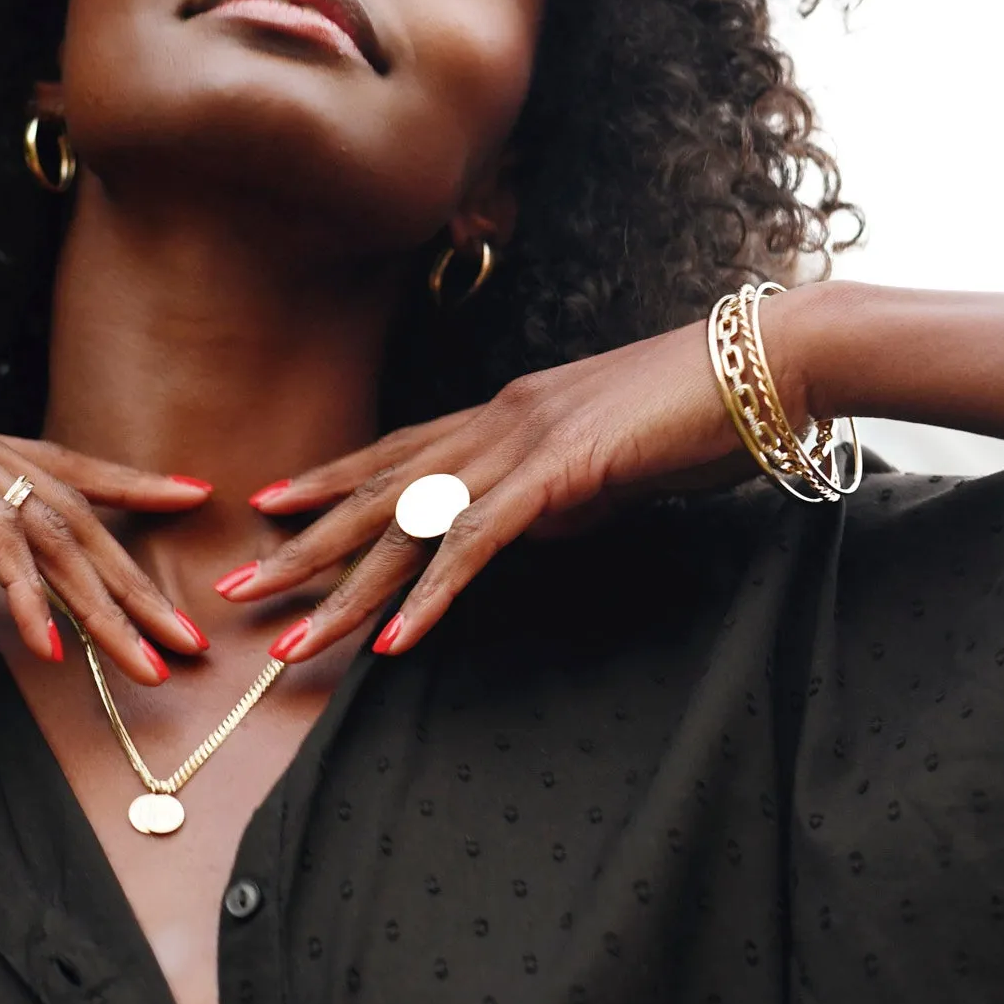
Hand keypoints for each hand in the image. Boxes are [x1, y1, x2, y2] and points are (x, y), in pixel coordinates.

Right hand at [0, 314, 206, 680]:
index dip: (120, 493)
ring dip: (99, 601)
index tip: (183, 507)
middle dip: (131, 581)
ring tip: (148, 662)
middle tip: (186, 640)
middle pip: (68, 511)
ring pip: (44, 525)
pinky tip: (49, 642)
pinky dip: (21, 588)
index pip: (51, 473)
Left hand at [215, 313, 787, 659]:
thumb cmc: (696, 410)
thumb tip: (523, 525)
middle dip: (304, 543)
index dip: (327, 479)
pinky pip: (482, 544)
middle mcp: (496, 420)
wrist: (765, 364)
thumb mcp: (605, 458)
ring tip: (295, 638)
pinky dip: (436, 595)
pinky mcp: (563, 474)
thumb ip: (554, 489)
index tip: (268, 505)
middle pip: (380, 490)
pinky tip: (399, 639)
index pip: (395, 449)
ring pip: (413, 523)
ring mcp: (524, 444)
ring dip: (348, 587)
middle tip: (238, 584)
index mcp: (504, 411)